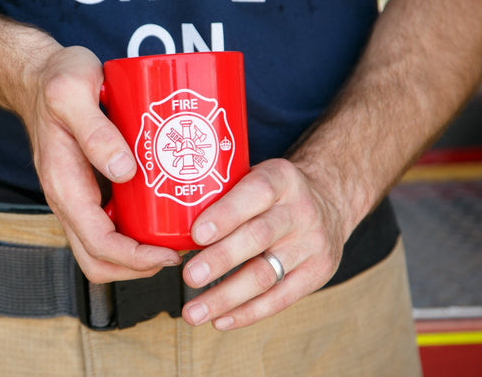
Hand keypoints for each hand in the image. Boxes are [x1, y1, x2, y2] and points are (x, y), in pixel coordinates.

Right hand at [19, 45, 181, 282]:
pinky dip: (133, 233)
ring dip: (136, 256)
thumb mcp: (73, 93)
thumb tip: (124, 170)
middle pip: (98, 259)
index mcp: (63, 184)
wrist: (37, 75)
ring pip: (102, 248)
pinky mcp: (88, 188)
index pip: (98, 243)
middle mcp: (67, 199)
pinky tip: (159, 216)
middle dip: (137, 268)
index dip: (135, 258)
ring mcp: (77, 197)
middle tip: (176, 253)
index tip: (169, 253)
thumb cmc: (56, 79)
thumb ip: (96, 130)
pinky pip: (108, 225)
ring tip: (172, 241)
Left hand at [181, 158, 346, 329]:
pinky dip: (247, 313)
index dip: (226, 214)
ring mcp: (312, 244)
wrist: (328, 200)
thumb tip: (167, 216)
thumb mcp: (255, 175)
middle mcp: (300, 210)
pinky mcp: (318, 273)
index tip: (196, 234)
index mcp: (281, 179)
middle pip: (258, 237)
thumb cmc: (272, 192)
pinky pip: (280, 299)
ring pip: (266, 274)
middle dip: (220, 260)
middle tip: (189, 277)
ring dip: (226, 297)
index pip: (255, 193)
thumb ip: (222, 190)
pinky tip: (220, 320)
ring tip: (193, 311)